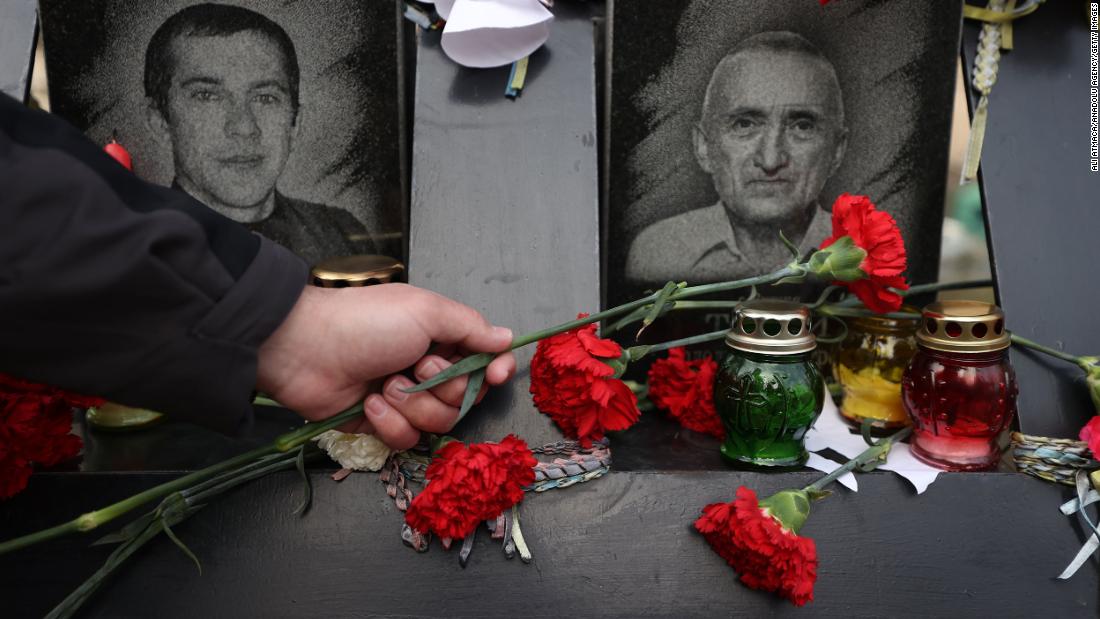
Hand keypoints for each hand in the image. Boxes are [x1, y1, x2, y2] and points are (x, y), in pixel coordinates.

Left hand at [256, 283, 516, 448]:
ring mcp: (405, 399)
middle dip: (443, 386)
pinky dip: (388, 421)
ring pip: (439, 423)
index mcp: (441, 338)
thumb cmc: (366, 322)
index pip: (485, 362)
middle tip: (416, 365)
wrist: (305, 350)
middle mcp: (428, 369)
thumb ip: (471, 327)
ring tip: (384, 384)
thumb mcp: (426, 311)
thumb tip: (506, 338)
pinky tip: (367, 402)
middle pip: (467, 398)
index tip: (494, 374)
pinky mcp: (382, 424)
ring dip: (412, 404)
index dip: (494, 371)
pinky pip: (407, 439)